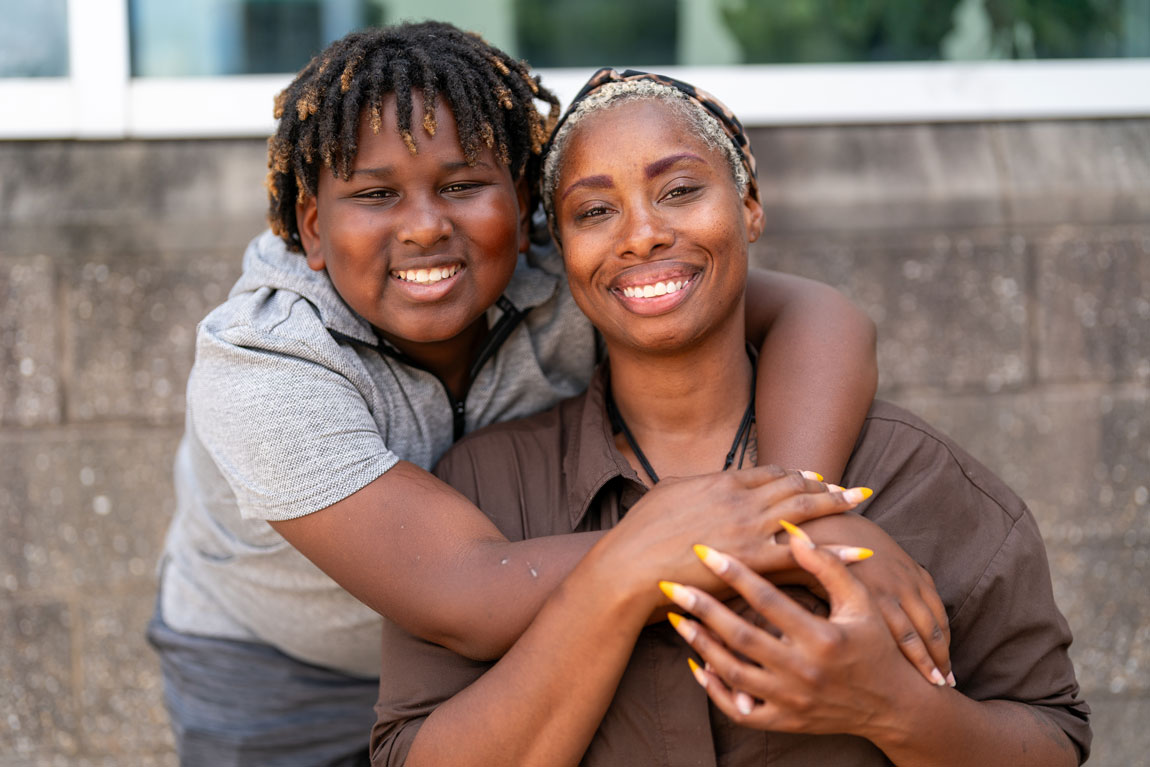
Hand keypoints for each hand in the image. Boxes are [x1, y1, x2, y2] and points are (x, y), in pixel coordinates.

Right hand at [598, 465, 866, 609]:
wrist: (630, 566)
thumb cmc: (641, 532)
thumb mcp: (668, 493)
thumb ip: (694, 485)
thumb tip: (703, 481)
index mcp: (722, 482)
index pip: (770, 472)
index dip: (795, 474)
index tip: (813, 477)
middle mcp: (742, 499)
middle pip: (794, 486)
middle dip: (826, 485)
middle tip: (851, 488)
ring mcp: (750, 528)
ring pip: (804, 511)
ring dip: (835, 504)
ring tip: (859, 503)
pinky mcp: (752, 560)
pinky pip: (803, 553)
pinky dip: (834, 550)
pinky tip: (857, 550)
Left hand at [661, 533, 938, 738]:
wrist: (895, 707)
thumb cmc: (876, 645)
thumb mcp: (862, 603)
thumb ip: (829, 567)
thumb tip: (795, 532)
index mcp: (823, 638)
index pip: (769, 600)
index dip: (736, 573)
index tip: (706, 552)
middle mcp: (804, 672)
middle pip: (741, 636)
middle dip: (703, 608)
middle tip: (672, 585)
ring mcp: (791, 700)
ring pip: (733, 673)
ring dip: (700, 645)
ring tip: (676, 619)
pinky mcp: (784, 721)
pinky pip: (738, 710)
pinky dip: (714, 689)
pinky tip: (696, 665)